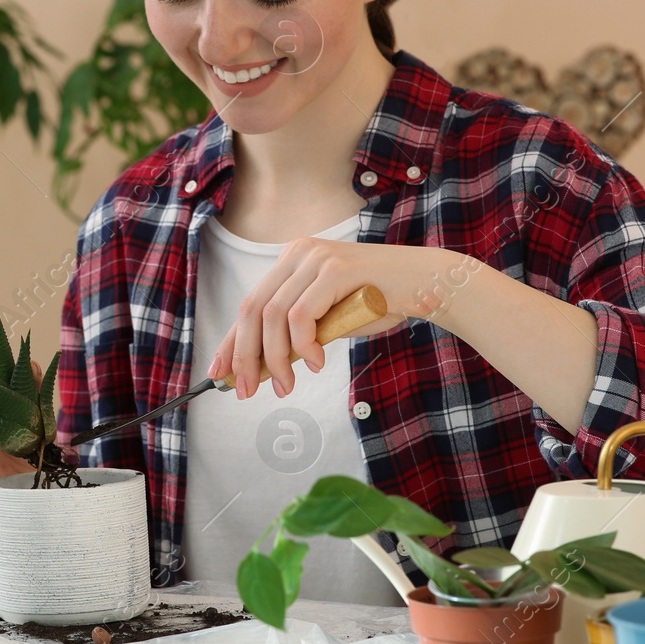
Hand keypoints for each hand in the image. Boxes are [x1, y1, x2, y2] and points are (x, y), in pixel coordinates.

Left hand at [209, 238, 464, 398]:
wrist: (425, 285)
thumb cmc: (378, 304)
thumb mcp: (329, 321)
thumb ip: (298, 334)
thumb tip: (263, 366)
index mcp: (291, 261)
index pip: (250, 305)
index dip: (231, 342)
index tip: (219, 374)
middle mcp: (298, 254)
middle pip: (253, 310)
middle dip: (245, 356)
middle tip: (246, 390)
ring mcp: (316, 258)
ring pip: (274, 316)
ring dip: (276, 359)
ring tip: (286, 386)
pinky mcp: (335, 269)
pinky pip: (302, 315)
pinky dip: (303, 346)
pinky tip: (315, 363)